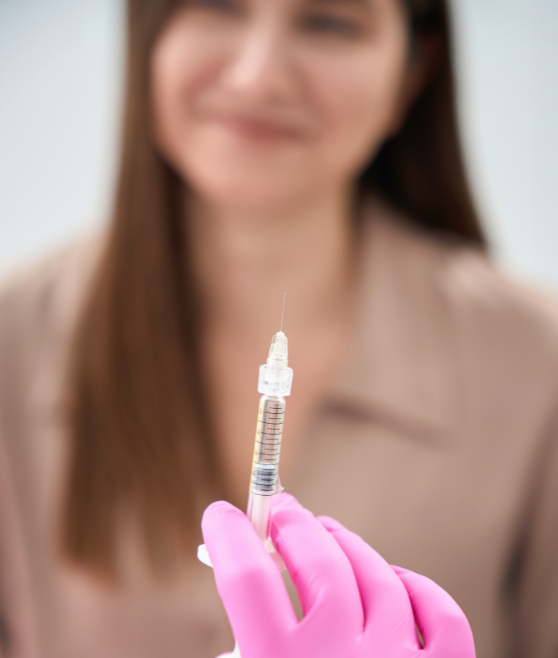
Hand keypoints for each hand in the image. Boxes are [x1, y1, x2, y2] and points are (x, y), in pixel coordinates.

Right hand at [202, 493, 474, 657]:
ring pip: (375, 573)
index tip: (221, 513)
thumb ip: (244, 637)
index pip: (246, 578)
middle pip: (316, 560)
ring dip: (344, 544)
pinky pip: (440, 612)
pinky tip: (392, 578)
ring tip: (326, 533)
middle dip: (291, 522)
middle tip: (281, 508)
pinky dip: (415, 585)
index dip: (228, 534)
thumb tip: (240, 572)